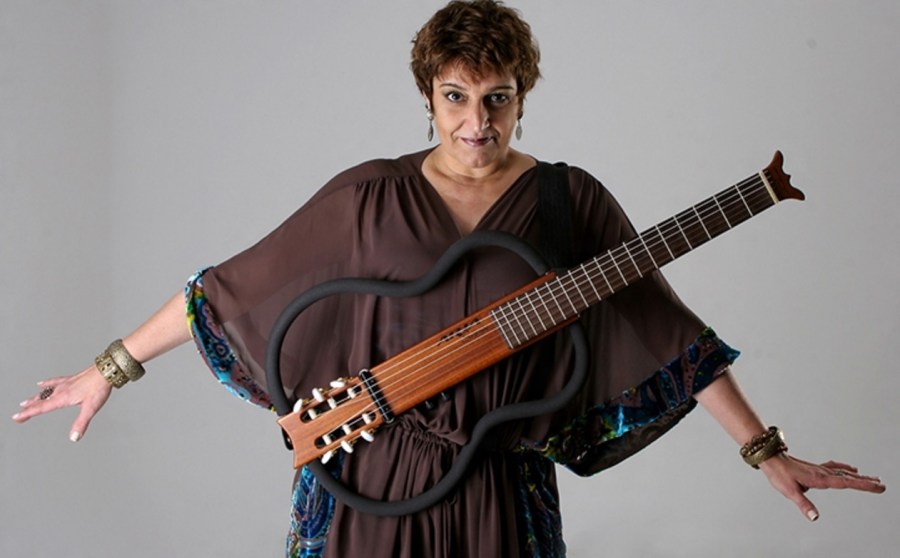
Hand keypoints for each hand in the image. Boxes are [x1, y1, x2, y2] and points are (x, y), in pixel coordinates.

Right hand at [12, 365, 112, 441]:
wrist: (107, 370)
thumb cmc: (99, 388)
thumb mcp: (90, 408)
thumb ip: (81, 423)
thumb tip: (74, 438)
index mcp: (63, 398)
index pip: (42, 408)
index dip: (28, 413)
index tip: (16, 417)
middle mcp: (61, 390)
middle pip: (41, 400)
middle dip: (29, 408)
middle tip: (19, 414)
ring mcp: (66, 383)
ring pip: (46, 392)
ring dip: (36, 398)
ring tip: (26, 402)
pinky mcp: (71, 379)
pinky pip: (55, 381)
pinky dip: (47, 384)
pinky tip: (41, 383)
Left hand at [758, 452, 885, 520]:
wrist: (771, 459)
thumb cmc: (779, 475)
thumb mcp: (790, 492)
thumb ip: (804, 505)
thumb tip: (815, 517)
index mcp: (820, 479)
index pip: (846, 483)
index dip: (863, 485)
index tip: (877, 486)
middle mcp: (822, 473)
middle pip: (848, 477)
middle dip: (866, 482)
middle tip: (882, 485)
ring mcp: (819, 469)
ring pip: (843, 472)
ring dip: (859, 476)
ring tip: (873, 479)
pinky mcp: (814, 468)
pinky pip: (834, 467)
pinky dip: (845, 468)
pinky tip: (850, 468)